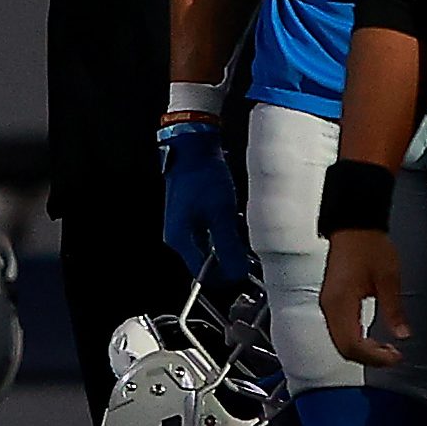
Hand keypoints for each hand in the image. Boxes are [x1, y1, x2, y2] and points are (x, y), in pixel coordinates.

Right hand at [158, 117, 252, 284]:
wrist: (192, 150)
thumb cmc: (202, 177)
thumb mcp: (221, 215)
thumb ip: (229, 246)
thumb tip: (237, 272)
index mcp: (180, 240)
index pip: (202, 274)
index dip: (226, 274)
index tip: (245, 267)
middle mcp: (179, 237)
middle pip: (207, 263)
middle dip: (231, 256)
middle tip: (247, 243)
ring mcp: (184, 227)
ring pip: (211, 248)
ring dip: (230, 242)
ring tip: (240, 225)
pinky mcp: (191, 218)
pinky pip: (211, 234)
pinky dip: (226, 230)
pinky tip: (234, 217)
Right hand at [322, 226, 410, 368]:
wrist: (353, 229)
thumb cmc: (368, 247)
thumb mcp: (389, 279)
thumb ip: (395, 310)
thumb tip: (402, 334)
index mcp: (340, 302)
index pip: (352, 344)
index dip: (374, 357)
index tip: (395, 357)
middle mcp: (329, 307)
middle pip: (343, 348)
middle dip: (369, 358)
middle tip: (393, 357)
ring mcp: (328, 305)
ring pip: (340, 342)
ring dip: (363, 351)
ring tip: (387, 350)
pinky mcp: (332, 303)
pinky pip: (340, 332)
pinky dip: (356, 341)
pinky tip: (373, 339)